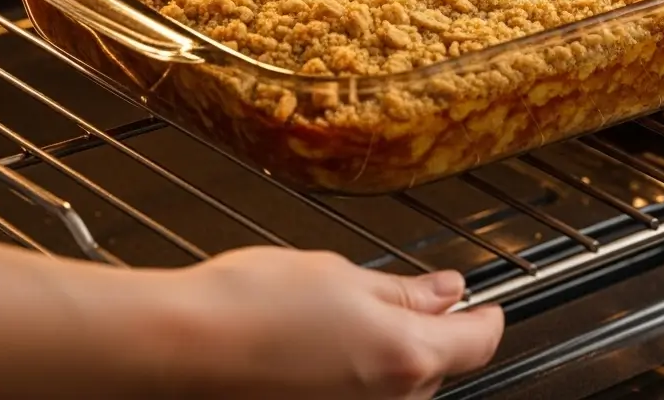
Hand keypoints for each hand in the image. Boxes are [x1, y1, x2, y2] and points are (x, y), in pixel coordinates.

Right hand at [171, 246, 503, 398]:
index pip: (480, 342)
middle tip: (389, 299)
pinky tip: (313, 350)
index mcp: (406, 354)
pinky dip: (348, 378)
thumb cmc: (249, 306)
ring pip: (396, 386)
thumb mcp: (341, 276)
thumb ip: (404, 291)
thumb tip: (446, 291)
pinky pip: (356, 397)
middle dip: (425, 333)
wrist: (175, 349)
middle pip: (437, 367)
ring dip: (384, 357)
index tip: (484, 303)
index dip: (487, 316)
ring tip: (334, 321)